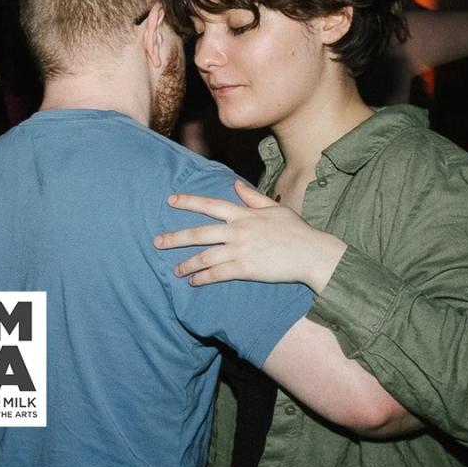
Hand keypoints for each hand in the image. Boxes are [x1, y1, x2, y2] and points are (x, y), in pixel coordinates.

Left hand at [153, 180, 347, 292]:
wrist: (311, 253)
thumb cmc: (296, 230)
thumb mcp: (275, 208)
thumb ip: (252, 197)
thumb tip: (235, 184)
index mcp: (244, 214)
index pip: (210, 205)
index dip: (189, 201)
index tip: (171, 200)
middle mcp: (238, 231)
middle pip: (200, 233)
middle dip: (175, 237)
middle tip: (157, 242)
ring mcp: (240, 250)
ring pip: (205, 256)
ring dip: (187, 264)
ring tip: (176, 270)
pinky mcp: (245, 269)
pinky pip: (217, 274)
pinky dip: (203, 278)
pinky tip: (194, 282)